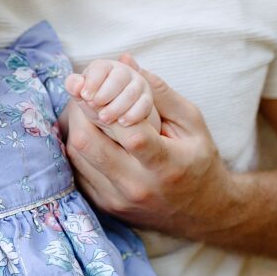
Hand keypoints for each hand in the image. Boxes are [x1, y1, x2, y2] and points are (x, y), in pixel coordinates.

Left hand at [65, 57, 235, 235]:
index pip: (129, 134)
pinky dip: (79, 147)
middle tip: (81, 90)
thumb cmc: (199, 162)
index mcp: (166, 165)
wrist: (201, 214)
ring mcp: (117, 200)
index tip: (95, 85)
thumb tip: (127, 61)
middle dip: (79, 110)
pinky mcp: (104, 206)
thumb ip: (160, 92)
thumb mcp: (192, 123)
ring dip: (75, 126)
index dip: (104, 105)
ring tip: (83, 107)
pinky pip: (77, 170)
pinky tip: (88, 132)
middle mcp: (137, 187)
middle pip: (89, 144)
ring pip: (77, 155)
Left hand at [66, 59, 160, 130]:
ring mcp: (138, 85)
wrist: (112, 117)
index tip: (84, 96)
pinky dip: (133, 113)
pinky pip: (145, 104)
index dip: (92, 80)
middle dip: (105, 93)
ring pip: (132, 91)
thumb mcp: (83, 96)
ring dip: (117, 106)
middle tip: (93, 106)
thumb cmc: (95, 101)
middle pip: (118, 77)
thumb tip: (75, 84)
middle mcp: (124, 73)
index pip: (100, 67)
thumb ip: (76, 87)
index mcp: (105, 68)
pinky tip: (122, 122)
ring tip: (104, 117)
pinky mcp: (147, 100)